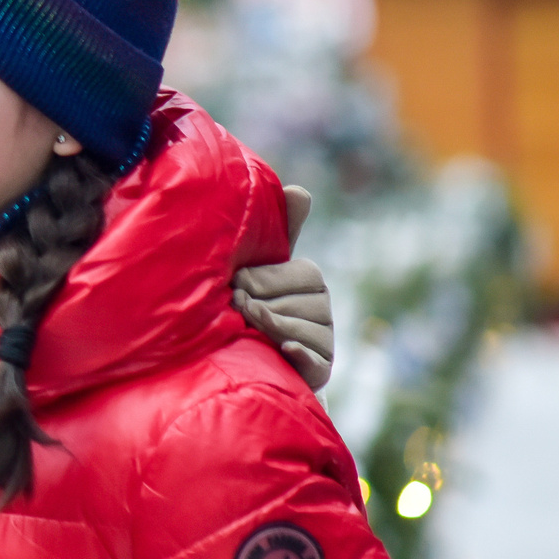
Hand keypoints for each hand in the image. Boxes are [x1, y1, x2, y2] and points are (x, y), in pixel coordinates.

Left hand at [233, 184, 332, 391]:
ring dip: (264, 329)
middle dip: (255, 306)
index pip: (293, 273)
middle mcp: (323, 307)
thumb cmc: (244, 298)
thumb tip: (301, 190)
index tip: (235, 284)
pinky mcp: (320, 369)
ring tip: (245, 330)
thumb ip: (278, 229)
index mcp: (309, 277)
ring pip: (295, 328)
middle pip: (292, 302)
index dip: (257, 280)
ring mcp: (323, 339)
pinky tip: (284, 348)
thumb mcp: (256, 263)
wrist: (234, 353)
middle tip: (236, 308)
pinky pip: (314, 359)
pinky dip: (298, 354)